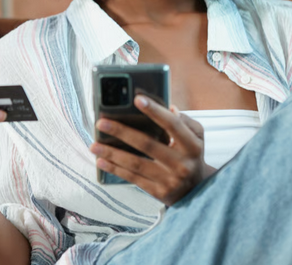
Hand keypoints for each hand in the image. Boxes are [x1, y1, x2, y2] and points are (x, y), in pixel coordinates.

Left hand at [89, 97, 213, 205]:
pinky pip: (133, 178)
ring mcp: (170, 180)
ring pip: (136, 164)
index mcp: (192, 145)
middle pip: (147, 144)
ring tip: (94, 144)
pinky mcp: (159, 192)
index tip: (137, 99)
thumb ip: (184, 121)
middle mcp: (182, 163)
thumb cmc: (191, 157)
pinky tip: (101, 161)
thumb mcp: (197, 138)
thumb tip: (168, 107)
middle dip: (122, 132)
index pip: (172, 124)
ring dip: (112, 153)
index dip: (155, 111)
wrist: (197, 192)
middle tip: (101, 122)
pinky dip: (115, 169)